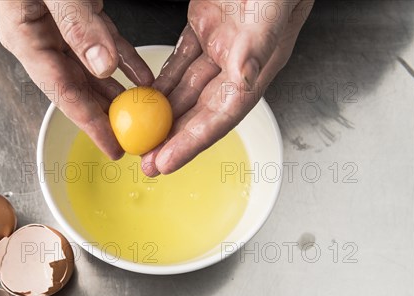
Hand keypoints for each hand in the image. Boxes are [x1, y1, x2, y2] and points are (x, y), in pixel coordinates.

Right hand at [0, 0, 153, 158]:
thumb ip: (75, 22)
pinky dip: (124, 59)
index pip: (61, 91)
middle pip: (77, 87)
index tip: (113, 146)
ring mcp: (57, 27)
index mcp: (25, 37)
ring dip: (117, 90)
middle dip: (105, 114)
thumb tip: (103, 65)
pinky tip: (141, 75)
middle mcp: (40, 37)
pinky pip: (103, 42)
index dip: (90, 123)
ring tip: (141, 110)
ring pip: (92, 69)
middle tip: (132, 137)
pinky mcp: (77, 13)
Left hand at [143, 0, 313, 175]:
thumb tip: (244, 79)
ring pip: (186, 90)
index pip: (221, 114)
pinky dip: (163, 81)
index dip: (193, 142)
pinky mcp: (205, 25)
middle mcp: (238, 60)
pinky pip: (179, 61)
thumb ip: (260, 42)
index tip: (165, 162)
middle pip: (200, 112)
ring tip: (142, 138)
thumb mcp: (271, 5)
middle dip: (173, 140)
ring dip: (164, 116)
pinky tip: (148, 96)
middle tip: (146, 163)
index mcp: (257, 63)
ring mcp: (221, 43)